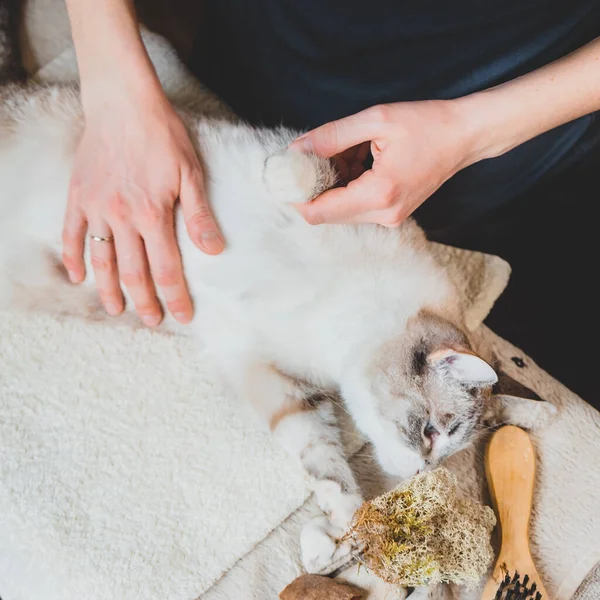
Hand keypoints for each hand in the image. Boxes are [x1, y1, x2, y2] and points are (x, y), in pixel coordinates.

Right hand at [62, 85, 223, 326]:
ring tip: (116, 310)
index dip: (175, 297)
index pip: (166, 269)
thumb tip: (213, 251)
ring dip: (108, 290)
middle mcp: (122, 219)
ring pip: (102, 261)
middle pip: (133, 273)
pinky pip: (71, 234)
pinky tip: (78, 276)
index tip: (182, 316)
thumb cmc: (162, 136)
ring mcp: (96, 209)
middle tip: (152, 321)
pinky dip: (74, 258)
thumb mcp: (191, 173)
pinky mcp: (78, 197)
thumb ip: (199, 215)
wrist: (123, 103)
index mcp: (153, 215)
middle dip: (145, 302)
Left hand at [290, 101, 477, 226]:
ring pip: (339, 212)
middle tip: (313, 156)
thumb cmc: (427, 124)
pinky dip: (346, 186)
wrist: (465, 136)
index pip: (319, 212)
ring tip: (347, 153)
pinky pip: (355, 207)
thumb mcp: (376, 120)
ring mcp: (389, 219)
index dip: (295, 196)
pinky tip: (358, 160)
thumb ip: (332, 136)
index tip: (284, 175)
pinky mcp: (392, 214)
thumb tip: (296, 149)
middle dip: (312, 187)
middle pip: (326, 214)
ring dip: (331, 185)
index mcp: (379, 194)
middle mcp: (383, 215)